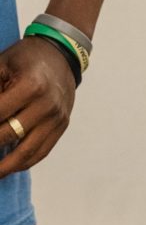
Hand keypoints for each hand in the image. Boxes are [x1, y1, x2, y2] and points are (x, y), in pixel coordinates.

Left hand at [0, 37, 75, 177]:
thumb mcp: (1, 65)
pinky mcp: (62, 126)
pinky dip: (23, 163)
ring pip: (27, 151)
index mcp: (30, 86)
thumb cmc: (25, 59)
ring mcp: (57, 118)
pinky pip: (42, 151)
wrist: (61, 56)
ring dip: (5, 167)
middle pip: (9, 135)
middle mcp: (47, 105)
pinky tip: (8, 168)